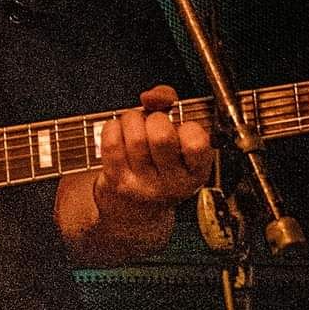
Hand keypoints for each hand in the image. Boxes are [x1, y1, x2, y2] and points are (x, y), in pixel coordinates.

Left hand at [93, 84, 212, 233]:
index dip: (186, 127)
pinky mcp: (117, 182)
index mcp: (195, 173)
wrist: (135, 213)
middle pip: (161, 134)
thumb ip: (172, 105)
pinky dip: (112, 128)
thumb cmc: (159, 165)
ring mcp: (143, 185)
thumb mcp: (178, 141)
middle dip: (154, 119)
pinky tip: (118, 135)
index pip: (196, 141)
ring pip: (134, 134)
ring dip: (131, 120)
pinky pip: (112, 140)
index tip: (180, 131)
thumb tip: (151, 96)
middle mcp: (172, 183)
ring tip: (133, 128)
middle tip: (152, 126)